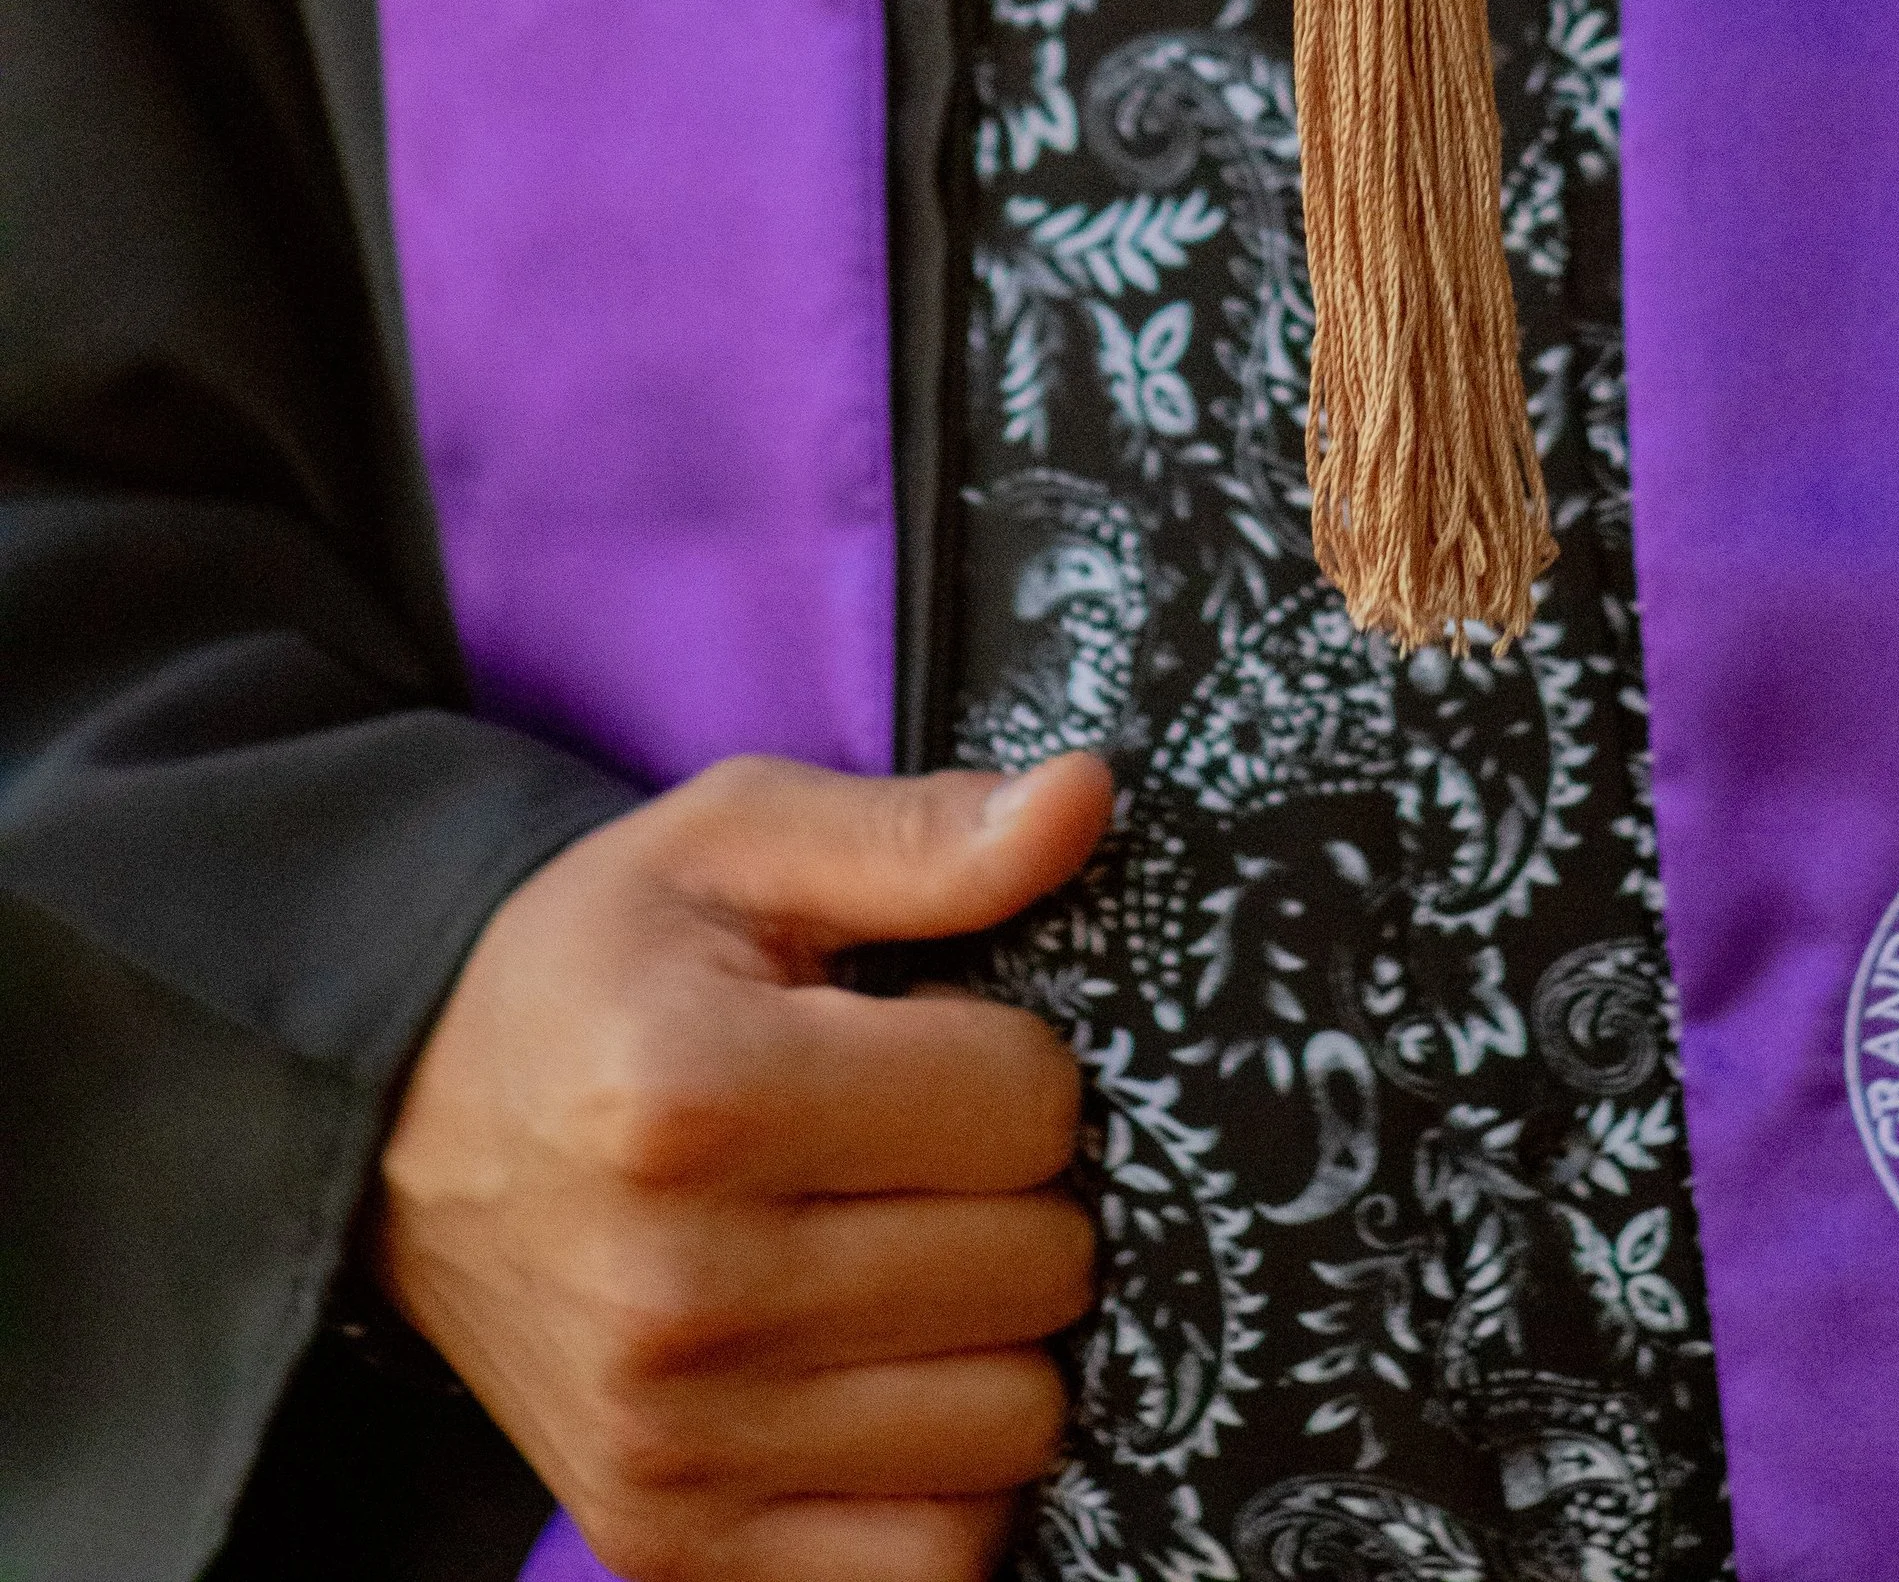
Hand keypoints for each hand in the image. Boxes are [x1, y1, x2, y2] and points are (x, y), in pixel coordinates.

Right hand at [372, 751, 1112, 1581]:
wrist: (406, 1134)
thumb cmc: (598, 968)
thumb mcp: (736, 843)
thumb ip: (920, 834)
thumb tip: (1086, 799)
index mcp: (700, 1093)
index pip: (1027, 1106)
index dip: (1014, 1062)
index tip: (936, 1045)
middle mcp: (680, 1287)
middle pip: (1036, 1270)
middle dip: (1018, 1195)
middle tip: (922, 1156)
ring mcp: (671, 1440)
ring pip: (1012, 1425)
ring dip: (995, 1338)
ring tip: (907, 1259)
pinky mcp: (666, 1542)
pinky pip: (934, 1560)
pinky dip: (945, 1476)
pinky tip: (887, 1378)